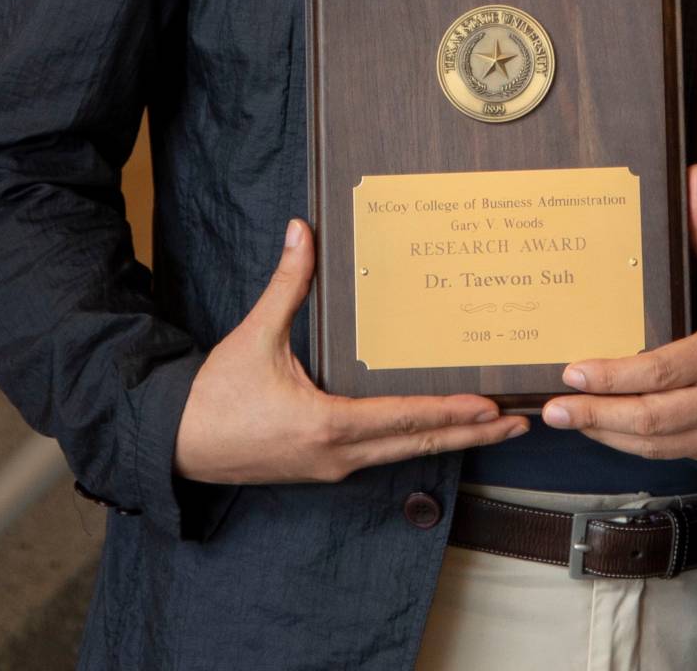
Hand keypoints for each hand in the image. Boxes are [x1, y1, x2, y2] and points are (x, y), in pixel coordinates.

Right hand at [173, 219, 529, 484]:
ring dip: (450, 440)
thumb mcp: (254, 335)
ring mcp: (333, 466)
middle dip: (471, 433)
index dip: (449, 411)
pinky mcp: (326, 467)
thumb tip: (303, 229)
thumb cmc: (216, 396)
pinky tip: (437, 430)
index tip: (489, 406)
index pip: (402, 417)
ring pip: (405, 454)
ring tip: (493, 427)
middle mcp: (338, 454)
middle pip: (418, 444)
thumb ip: (287, 283)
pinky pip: (383, 455)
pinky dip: (418, 442)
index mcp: (327, 424)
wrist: (178, 444)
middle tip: (518, 421)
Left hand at [539, 164, 696, 467]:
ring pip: (659, 445)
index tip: (574, 372)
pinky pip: (675, 455)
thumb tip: (691, 178)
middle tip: (554, 409)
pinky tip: (608, 432)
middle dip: (596, 415)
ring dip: (608, 436)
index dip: (613, 377)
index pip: (661, 371)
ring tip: (571, 420)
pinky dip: (637, 446)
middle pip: (653, 417)